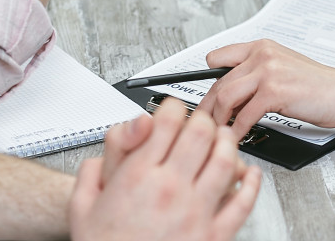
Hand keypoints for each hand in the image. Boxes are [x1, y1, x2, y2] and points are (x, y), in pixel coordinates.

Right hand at [69, 98, 261, 240]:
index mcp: (138, 176)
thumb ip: (91, 171)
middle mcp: (170, 189)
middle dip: (201, 120)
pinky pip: (242, 203)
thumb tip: (106, 151)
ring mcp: (195, 212)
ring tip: (222, 140)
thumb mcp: (83, 206)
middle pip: (200, 133)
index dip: (172, 107)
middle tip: (199, 123)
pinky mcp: (214, 236)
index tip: (173, 110)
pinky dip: (251, 184)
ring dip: (227, 143)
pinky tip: (250, 174)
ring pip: (225, 161)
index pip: (167, 121)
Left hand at [197, 40, 334, 140]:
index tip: (203, 98)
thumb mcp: (281, 68)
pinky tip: (235, 138)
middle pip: (218, 81)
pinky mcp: (275, 92)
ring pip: (226, 96)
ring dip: (218, 120)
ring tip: (217, 133)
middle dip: (207, 106)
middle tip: (202, 122)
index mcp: (261, 47)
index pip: (218, 57)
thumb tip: (229, 94)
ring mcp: (268, 72)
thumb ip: (255, 74)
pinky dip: (236, 131)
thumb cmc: (316, 85)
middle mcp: (262, 55)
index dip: (207, 80)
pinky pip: (245, 115)